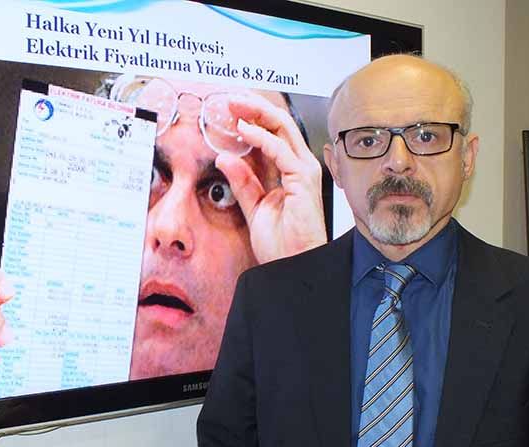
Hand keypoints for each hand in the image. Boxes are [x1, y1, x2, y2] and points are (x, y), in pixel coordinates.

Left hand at [217, 96, 327, 264]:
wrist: (291, 266)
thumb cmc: (281, 243)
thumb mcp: (253, 207)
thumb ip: (242, 182)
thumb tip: (225, 157)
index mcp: (288, 170)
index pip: (271, 133)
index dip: (251, 117)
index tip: (228, 110)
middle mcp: (299, 166)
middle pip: (279, 124)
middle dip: (254, 107)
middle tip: (229, 98)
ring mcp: (303, 171)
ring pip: (282, 128)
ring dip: (257, 113)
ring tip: (234, 106)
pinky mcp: (302, 180)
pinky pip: (280, 150)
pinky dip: (261, 137)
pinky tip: (243, 130)